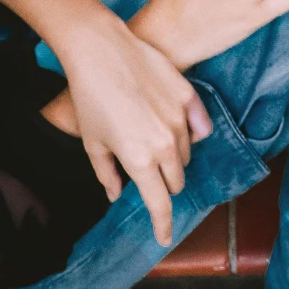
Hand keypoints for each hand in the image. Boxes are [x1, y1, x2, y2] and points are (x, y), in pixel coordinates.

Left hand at [0, 0, 210, 245]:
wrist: (100, 50)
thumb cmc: (89, 98)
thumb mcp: (92, 143)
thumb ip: (108, 174)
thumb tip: (117, 194)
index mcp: (139, 161)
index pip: (160, 204)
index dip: (162, 225)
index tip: (164, 238)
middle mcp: (165, 144)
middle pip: (175, 180)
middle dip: (162, 183)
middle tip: (144, 170)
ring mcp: (180, 120)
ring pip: (186, 154)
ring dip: (171, 156)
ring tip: (146, 135)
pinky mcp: (189, 97)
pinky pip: (199, 126)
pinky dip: (190, 132)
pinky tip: (174, 125)